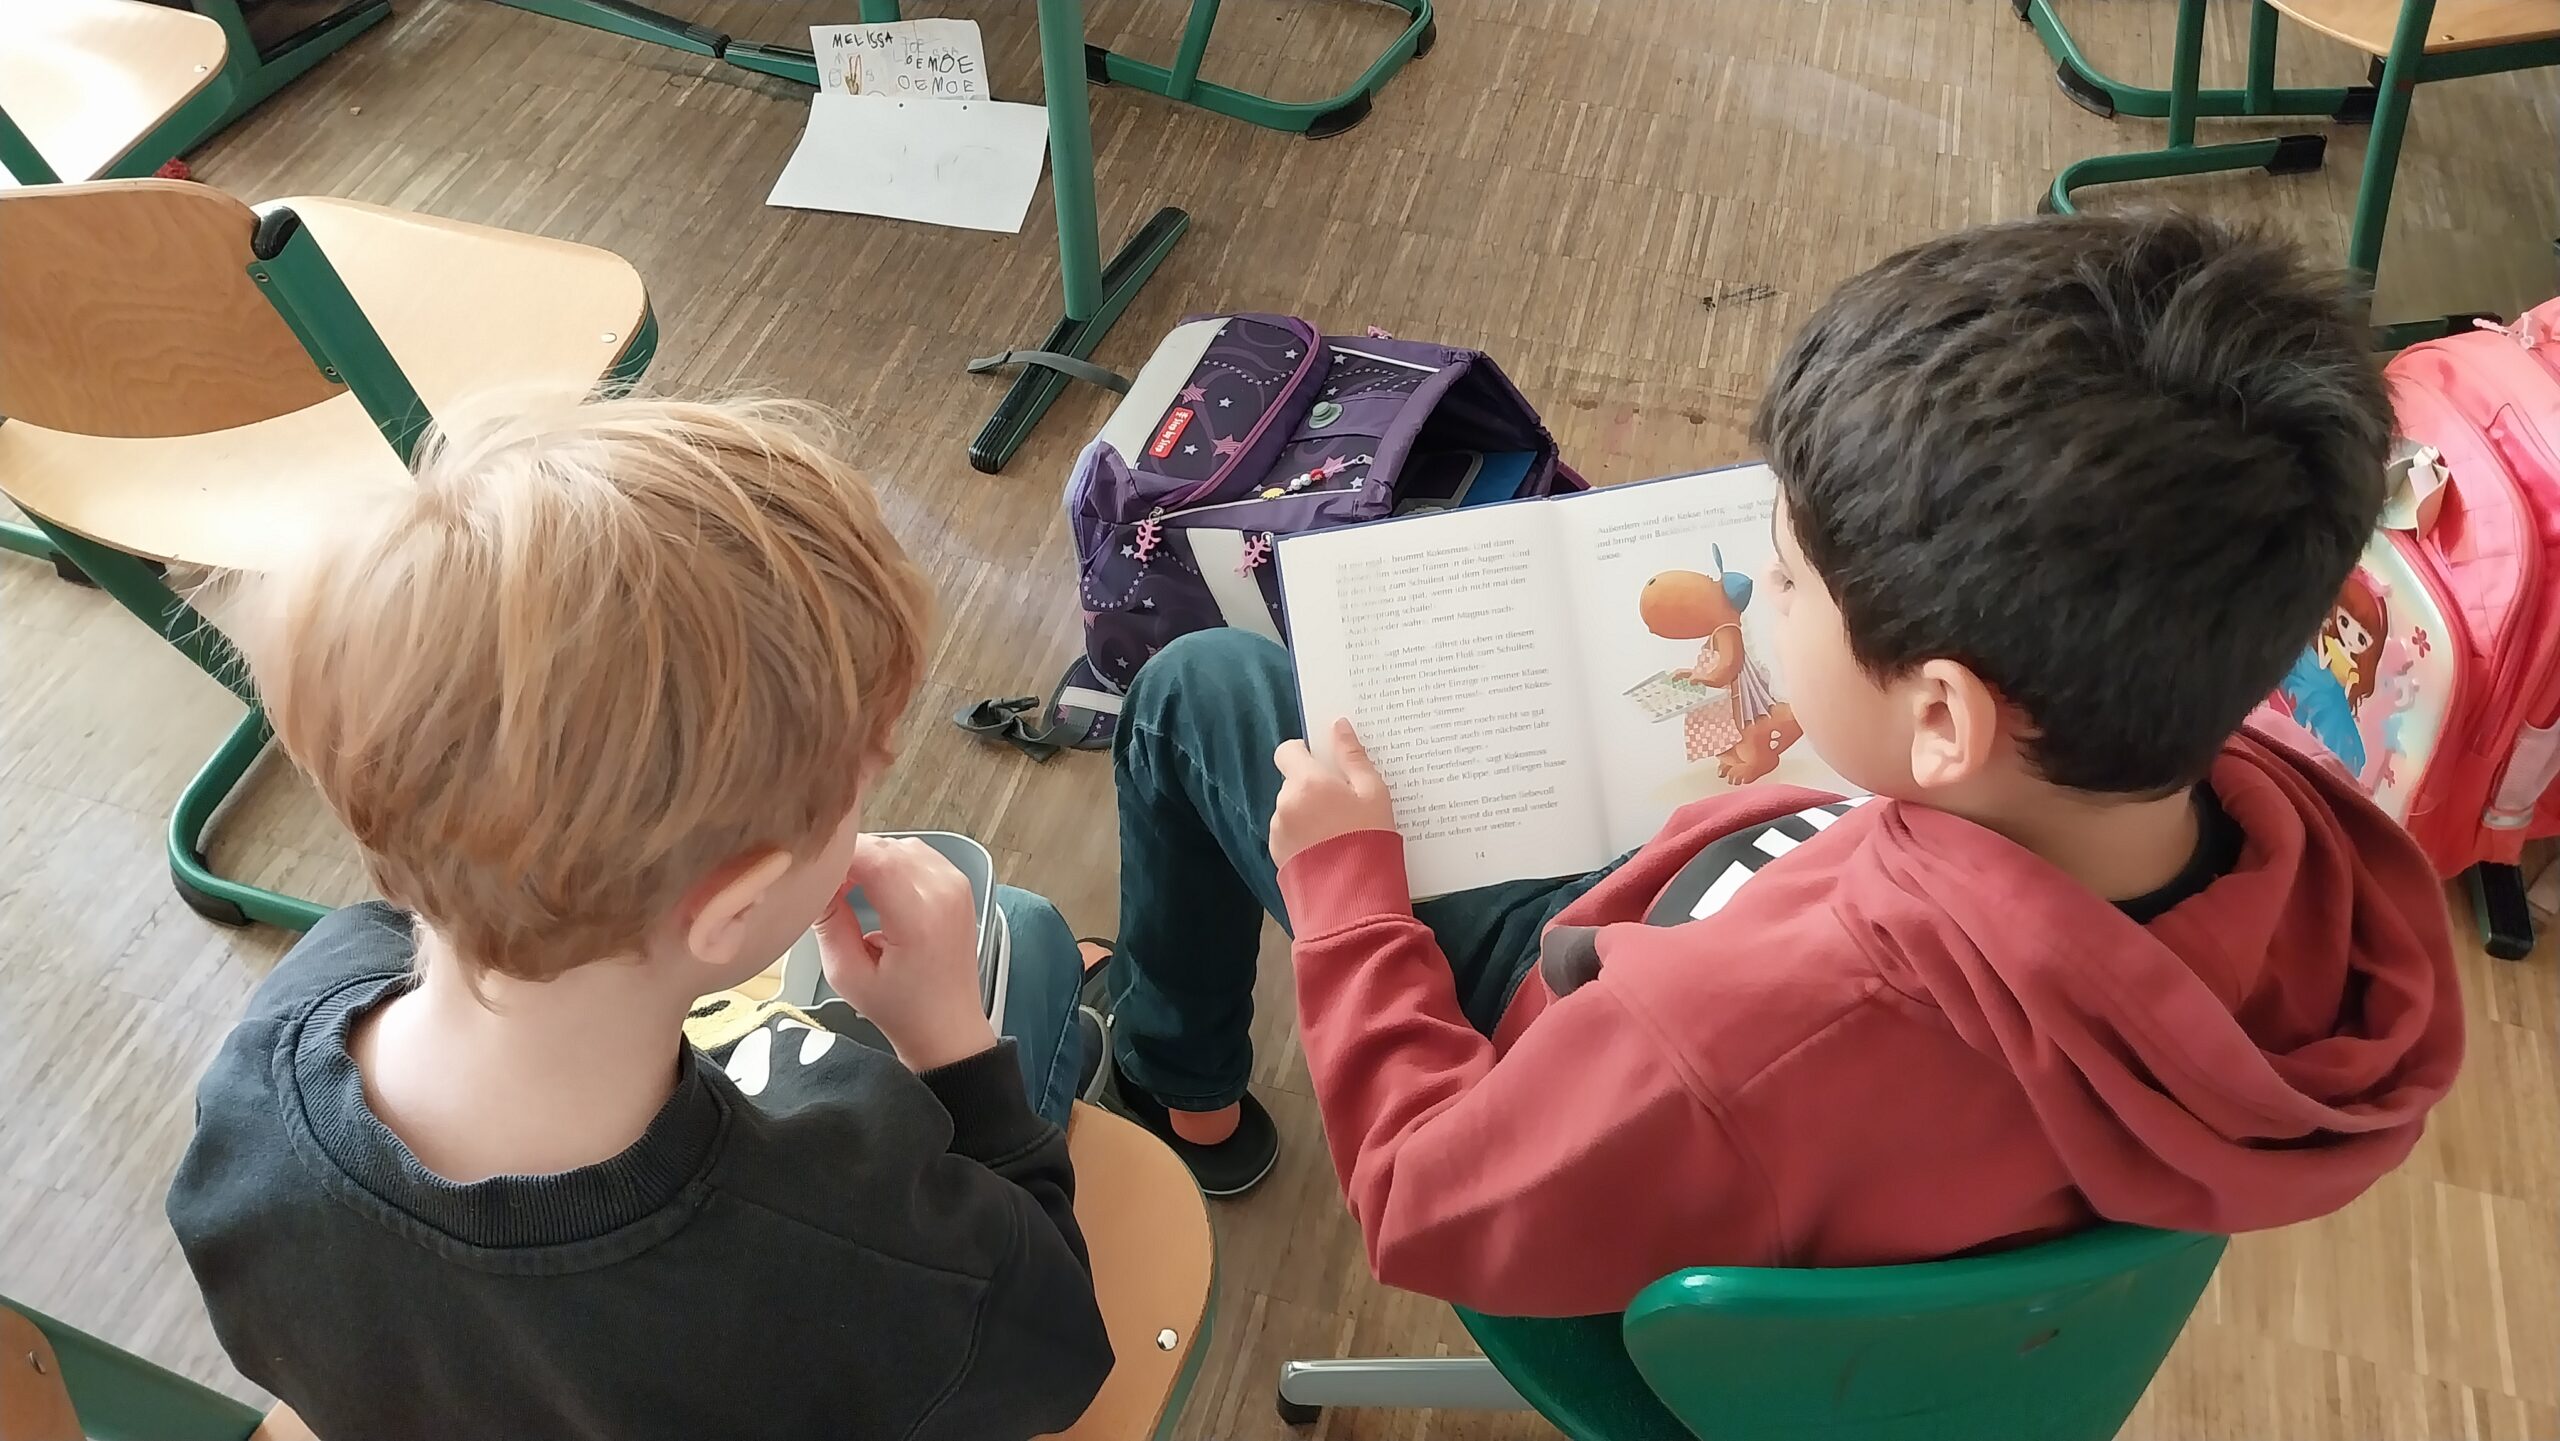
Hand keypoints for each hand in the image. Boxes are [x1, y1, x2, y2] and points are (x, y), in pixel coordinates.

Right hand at [816, 836, 997, 1072]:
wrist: (949, 1026)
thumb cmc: (900, 1008)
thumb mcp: (847, 973)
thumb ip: (828, 922)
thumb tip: (813, 882)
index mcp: (919, 917)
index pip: (874, 857)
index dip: (838, 856)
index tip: (815, 873)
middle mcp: (944, 893)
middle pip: (887, 847)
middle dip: (851, 857)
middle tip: (828, 885)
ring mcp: (958, 886)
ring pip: (902, 846)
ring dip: (873, 858)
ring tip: (850, 888)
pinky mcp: (960, 886)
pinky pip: (920, 855)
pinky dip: (894, 862)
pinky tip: (876, 888)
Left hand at [1269, 719, 1397, 868]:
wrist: (1353, 899)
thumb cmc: (1370, 840)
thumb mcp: (1374, 794)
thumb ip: (1353, 757)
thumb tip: (1339, 726)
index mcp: (1307, 783)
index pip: (1287, 751)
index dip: (1304, 753)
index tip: (1325, 764)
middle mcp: (1284, 803)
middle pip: (1292, 782)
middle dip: (1313, 787)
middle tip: (1343, 804)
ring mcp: (1278, 831)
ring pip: (1290, 809)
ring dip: (1307, 813)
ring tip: (1337, 833)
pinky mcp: (1276, 855)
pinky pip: (1288, 834)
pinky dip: (1303, 836)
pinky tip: (1326, 850)